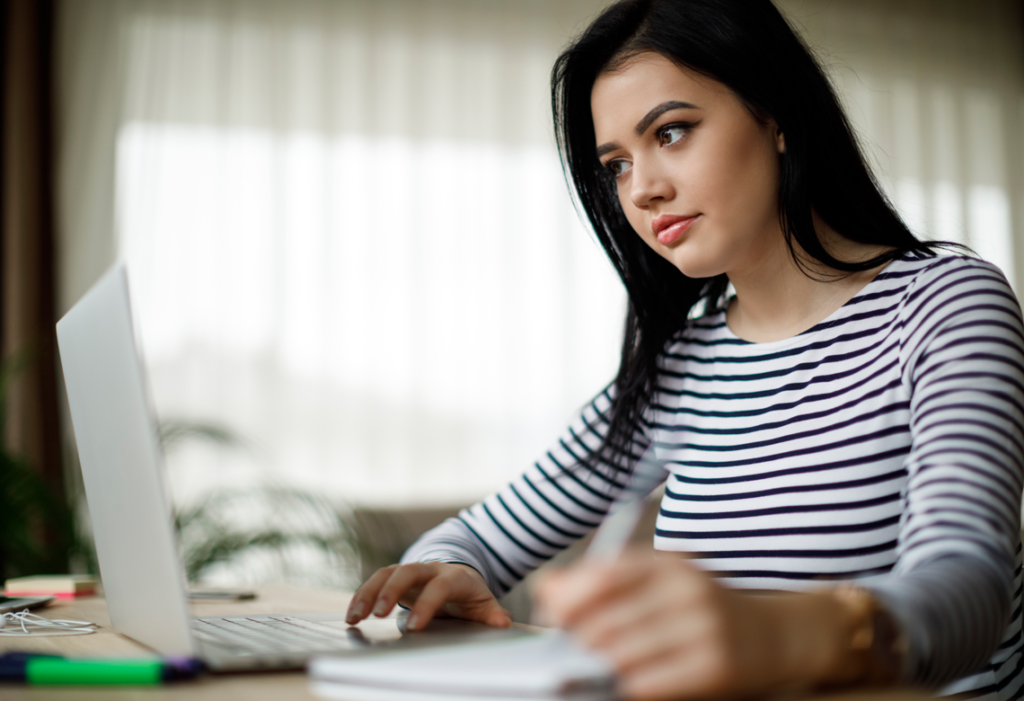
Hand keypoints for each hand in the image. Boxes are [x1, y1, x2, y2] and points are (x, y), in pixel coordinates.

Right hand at [346, 562, 511, 631]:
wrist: (458, 575)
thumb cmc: (469, 595)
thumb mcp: (484, 604)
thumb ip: (492, 614)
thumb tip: (502, 622)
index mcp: (453, 577)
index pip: (439, 587)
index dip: (427, 605)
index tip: (415, 627)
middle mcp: (429, 569)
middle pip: (407, 572)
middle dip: (390, 591)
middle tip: (377, 615)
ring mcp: (410, 571)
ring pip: (386, 574)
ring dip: (368, 593)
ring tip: (355, 617)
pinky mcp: (395, 576)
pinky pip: (375, 581)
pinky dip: (361, 596)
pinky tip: (352, 614)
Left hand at [534, 550, 848, 699]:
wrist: (776, 634)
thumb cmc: (703, 609)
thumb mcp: (661, 582)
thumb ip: (605, 582)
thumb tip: (547, 590)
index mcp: (669, 563)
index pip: (601, 577)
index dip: (567, 600)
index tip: (554, 616)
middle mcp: (687, 591)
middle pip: (604, 623)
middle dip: (578, 642)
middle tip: (574, 652)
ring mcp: (704, 630)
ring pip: (621, 656)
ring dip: (600, 669)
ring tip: (597, 670)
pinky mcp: (715, 668)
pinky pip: (649, 684)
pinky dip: (628, 687)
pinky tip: (629, 683)